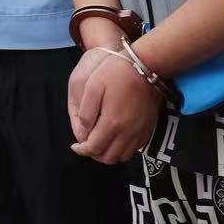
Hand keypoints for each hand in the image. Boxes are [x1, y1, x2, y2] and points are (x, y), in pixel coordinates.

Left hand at [69, 48, 161, 164]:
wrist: (147, 65)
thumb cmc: (117, 72)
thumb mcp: (93, 86)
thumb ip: (85, 112)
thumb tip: (82, 132)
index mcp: (112, 123)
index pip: (94, 148)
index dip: (82, 150)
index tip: (75, 146)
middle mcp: (127, 133)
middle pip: (108, 157)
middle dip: (95, 154)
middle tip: (88, 144)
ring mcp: (140, 132)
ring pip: (122, 156)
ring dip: (109, 153)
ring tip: (101, 142)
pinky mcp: (148, 128)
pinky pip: (134, 149)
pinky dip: (123, 149)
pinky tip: (117, 138)